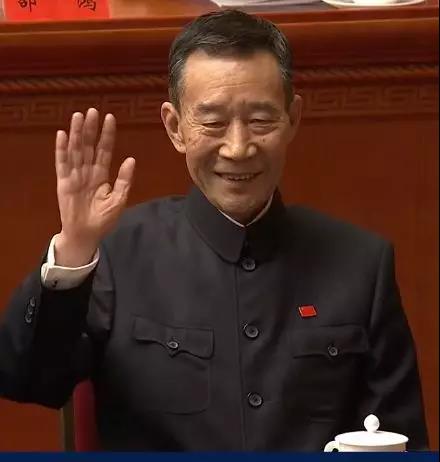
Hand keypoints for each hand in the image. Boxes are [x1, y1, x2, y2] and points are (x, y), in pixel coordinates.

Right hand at [54, 108, 134, 266]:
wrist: (87, 234)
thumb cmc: (103, 219)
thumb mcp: (119, 200)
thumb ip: (124, 180)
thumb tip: (131, 159)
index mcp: (102, 174)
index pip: (105, 150)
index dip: (107, 135)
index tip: (110, 118)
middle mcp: (87, 171)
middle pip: (89, 146)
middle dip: (91, 129)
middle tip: (93, 111)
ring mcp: (74, 175)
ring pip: (76, 150)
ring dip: (77, 133)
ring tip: (78, 116)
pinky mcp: (63, 182)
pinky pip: (62, 163)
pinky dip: (61, 150)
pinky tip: (62, 135)